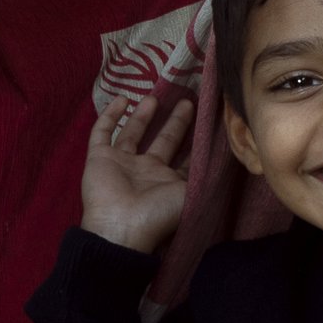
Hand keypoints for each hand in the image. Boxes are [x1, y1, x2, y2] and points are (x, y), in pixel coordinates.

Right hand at [77, 91, 196, 254]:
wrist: (122, 226)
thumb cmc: (159, 212)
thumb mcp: (192, 192)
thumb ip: (205, 172)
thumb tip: (223, 153)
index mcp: (168, 181)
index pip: (185, 156)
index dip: (196, 139)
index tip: (208, 118)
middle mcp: (146, 170)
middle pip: (163, 140)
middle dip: (175, 122)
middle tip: (187, 101)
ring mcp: (121, 163)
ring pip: (133, 133)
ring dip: (143, 115)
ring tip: (155, 97)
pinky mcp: (99, 158)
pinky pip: (102, 132)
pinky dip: (110, 116)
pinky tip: (121, 99)